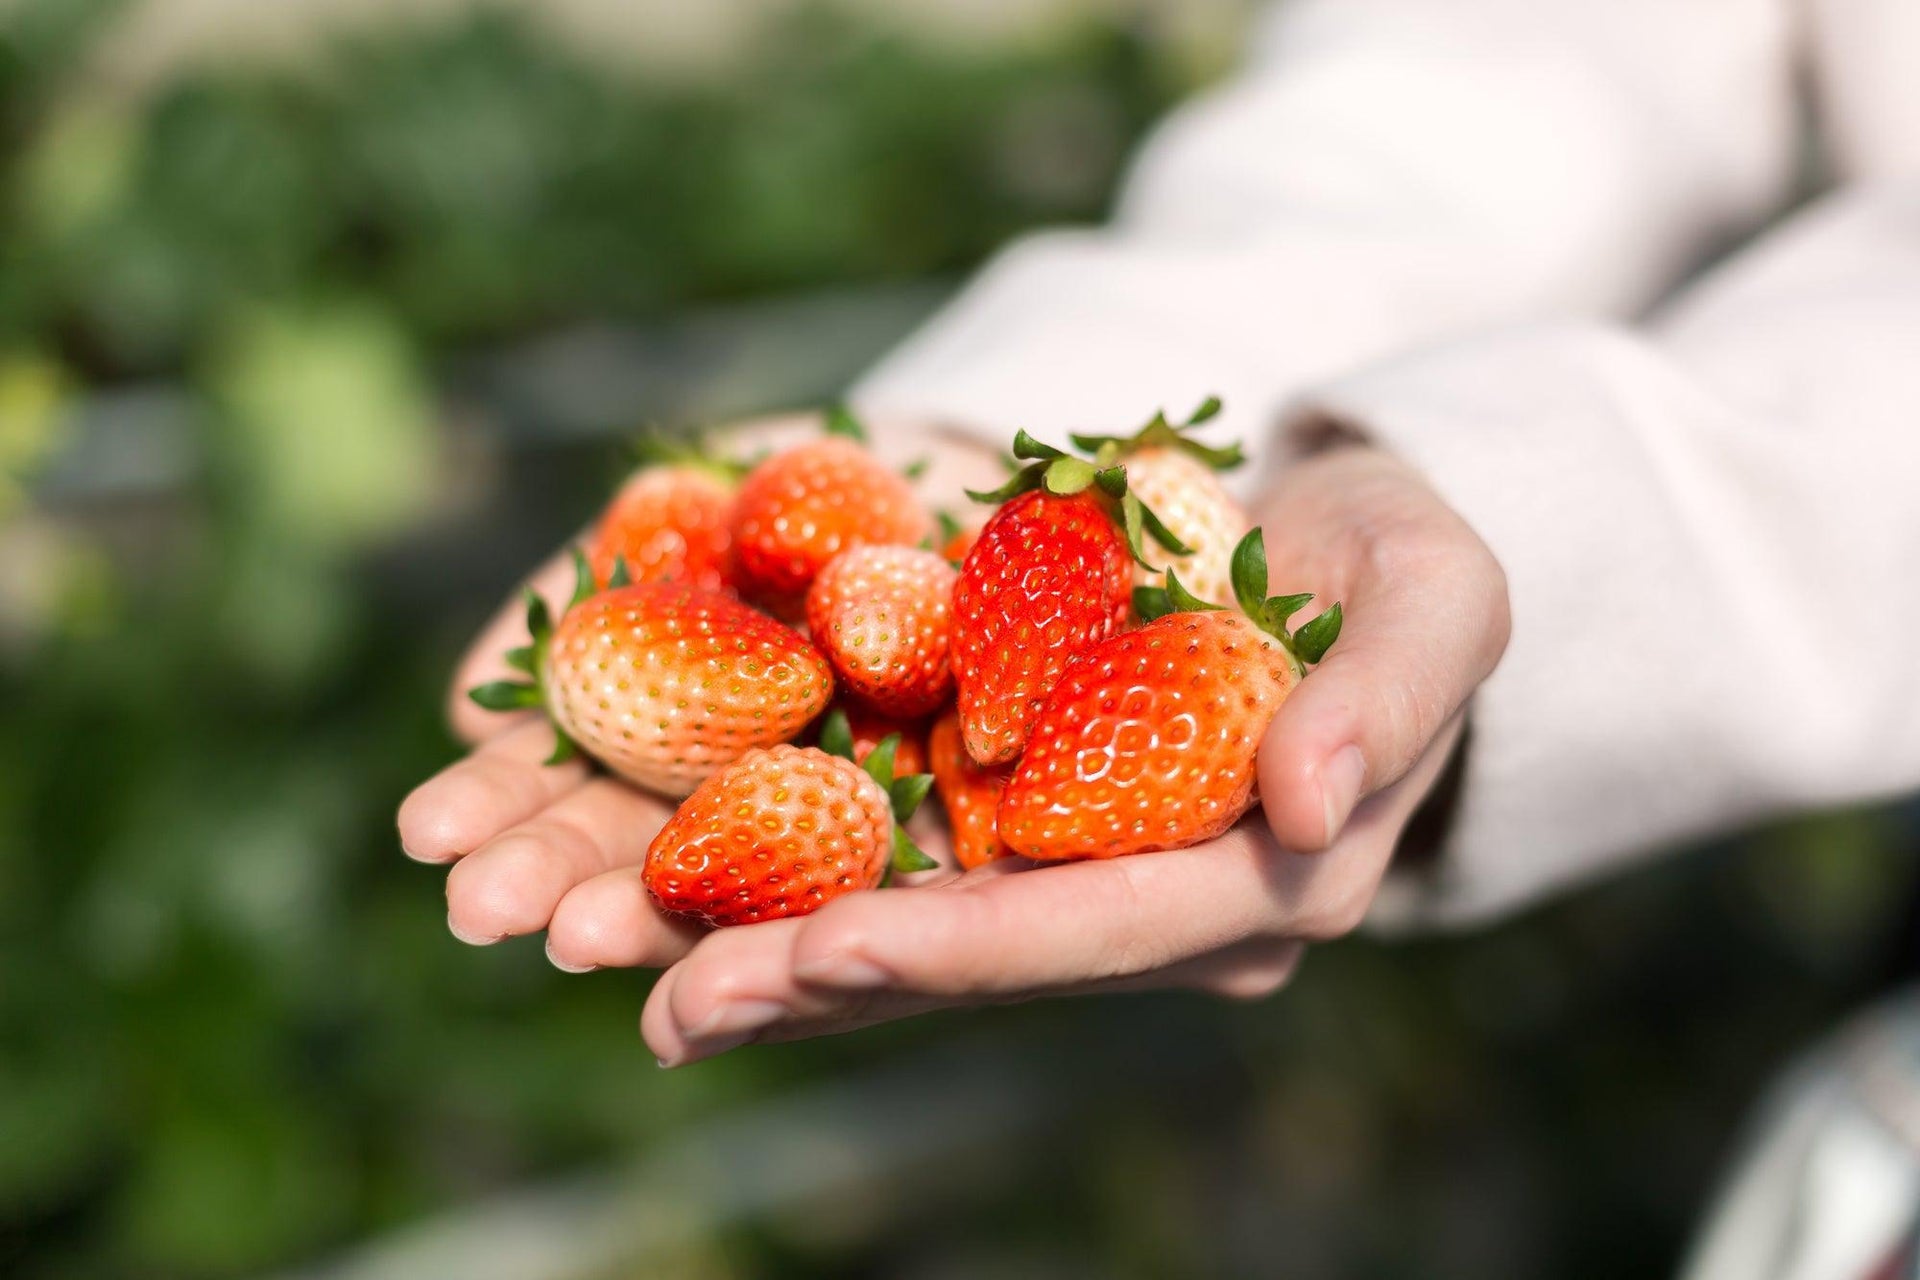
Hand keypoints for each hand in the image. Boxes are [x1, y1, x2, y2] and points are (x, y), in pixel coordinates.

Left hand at [398, 439, 1508, 1065]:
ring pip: (909, 927)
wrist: (1348, 556)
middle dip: (818, 979)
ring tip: (620, 965)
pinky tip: (666, 892)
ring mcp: (1077, 872)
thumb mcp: (1440, 601)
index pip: (1093, 931)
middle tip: (665, 1000)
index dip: (961, 946)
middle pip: (973, 955)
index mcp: (1258, 885)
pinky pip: (891, 860)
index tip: (825, 950)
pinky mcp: (1016, 818)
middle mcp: (1151, 910)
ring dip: (765, 950)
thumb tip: (1306, 803)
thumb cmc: (1404, 572)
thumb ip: (1389, 700)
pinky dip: (782, 876)